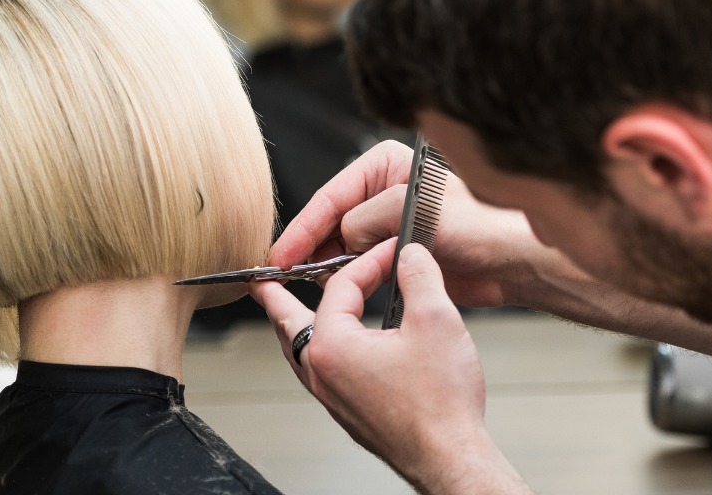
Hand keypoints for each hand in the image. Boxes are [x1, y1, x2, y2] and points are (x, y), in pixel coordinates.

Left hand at [251, 242, 528, 493]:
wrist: (450, 457)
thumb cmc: (441, 405)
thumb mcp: (436, 320)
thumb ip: (419, 275)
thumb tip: (411, 254)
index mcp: (333, 346)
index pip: (340, 286)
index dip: (369, 261)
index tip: (392, 252)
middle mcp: (322, 373)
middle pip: (289, 322)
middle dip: (277, 296)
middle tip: (261, 280)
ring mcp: (332, 396)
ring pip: (300, 350)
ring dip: (294, 325)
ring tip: (287, 312)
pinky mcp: (348, 412)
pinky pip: (319, 371)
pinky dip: (317, 349)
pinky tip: (335, 348)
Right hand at [270, 140, 557, 307]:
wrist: (510, 263)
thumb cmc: (478, 228)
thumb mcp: (410, 213)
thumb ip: (365, 220)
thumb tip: (341, 237)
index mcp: (386, 166)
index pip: (332, 195)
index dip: (304, 227)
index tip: (283, 253)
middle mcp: (383, 190)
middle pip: (331, 219)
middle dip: (310, 244)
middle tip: (286, 272)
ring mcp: (388, 222)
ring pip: (341, 243)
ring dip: (326, 262)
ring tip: (309, 281)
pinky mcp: (395, 251)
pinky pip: (358, 262)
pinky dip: (344, 275)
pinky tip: (335, 288)